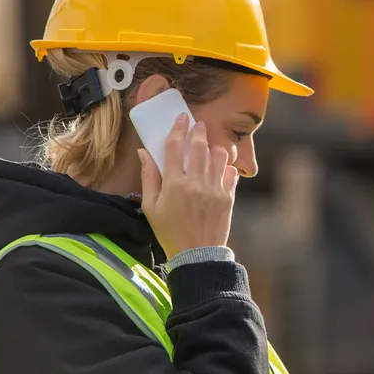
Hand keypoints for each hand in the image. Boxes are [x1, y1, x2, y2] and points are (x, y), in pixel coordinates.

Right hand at [138, 113, 238, 258]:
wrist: (197, 254)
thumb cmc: (170, 231)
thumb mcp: (151, 207)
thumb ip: (149, 177)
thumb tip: (143, 152)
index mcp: (173, 184)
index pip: (174, 147)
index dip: (177, 129)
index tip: (181, 118)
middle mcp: (195, 182)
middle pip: (198, 146)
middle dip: (198, 131)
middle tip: (199, 124)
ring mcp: (214, 189)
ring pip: (218, 156)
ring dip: (214, 147)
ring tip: (210, 146)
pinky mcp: (228, 197)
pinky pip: (230, 172)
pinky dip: (226, 166)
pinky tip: (220, 167)